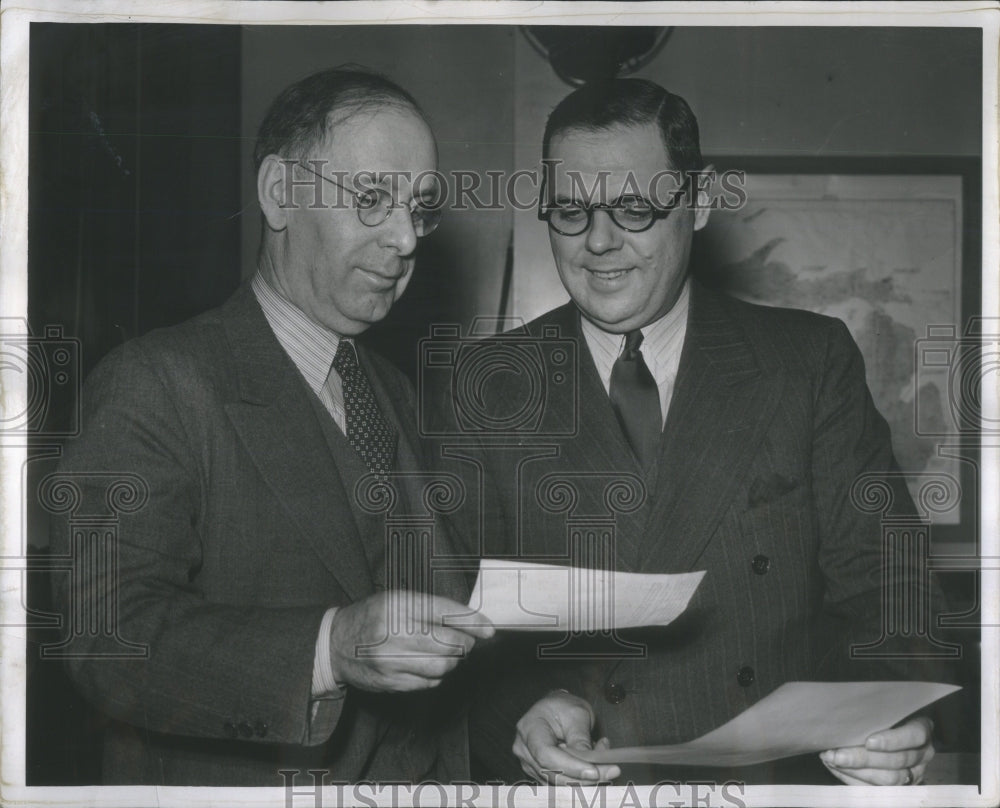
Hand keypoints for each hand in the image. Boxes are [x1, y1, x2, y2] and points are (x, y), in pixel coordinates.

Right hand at [328, 591, 492, 691]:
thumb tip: (469, 621)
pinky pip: (428, 682)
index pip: (446, 613)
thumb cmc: (371, 617)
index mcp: (399, 605)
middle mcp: (396, 631)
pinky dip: (436, 675)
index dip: (473, 622)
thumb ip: (429, 608)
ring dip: (452, 661)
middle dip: (465, 643)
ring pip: (443, 665)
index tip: (489, 629)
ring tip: (446, 653)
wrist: (335, 643)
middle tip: (466, 640)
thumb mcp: (396, 599)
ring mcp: (392, 660)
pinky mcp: (391, 681)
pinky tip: (428, 665)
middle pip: (450, 643)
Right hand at [512, 691, 620, 784]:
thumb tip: (590, 762)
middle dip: (583, 776)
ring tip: (604, 761)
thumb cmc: (564, 707)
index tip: (594, 771)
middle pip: (551, 772)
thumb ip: (580, 738)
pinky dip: (579, 779)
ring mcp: (530, 763)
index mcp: (529, 728)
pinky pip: (560, 783)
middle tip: (611, 770)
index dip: (569, 766)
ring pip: (558, 782)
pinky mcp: (540, 773)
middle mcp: (524, 749)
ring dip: (584, 778)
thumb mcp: (577, 714)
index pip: (546, 754)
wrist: (557, 709)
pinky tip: (593, 766)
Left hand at [820, 716, 934, 784]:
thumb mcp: (885, 708)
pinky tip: (836, 769)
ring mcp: (915, 773)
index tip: (868, 742)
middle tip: (836, 754)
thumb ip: (875, 713)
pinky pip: (879, 789)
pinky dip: (854, 779)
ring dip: (856, 771)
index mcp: (922, 729)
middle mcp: (922, 754)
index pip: (915, 736)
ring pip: (888, 779)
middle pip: (896, 761)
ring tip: (832, 760)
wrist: (891, 730)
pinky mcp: (900, 787)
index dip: (892, 741)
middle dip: (862, 759)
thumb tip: (847, 716)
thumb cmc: (883, 714)